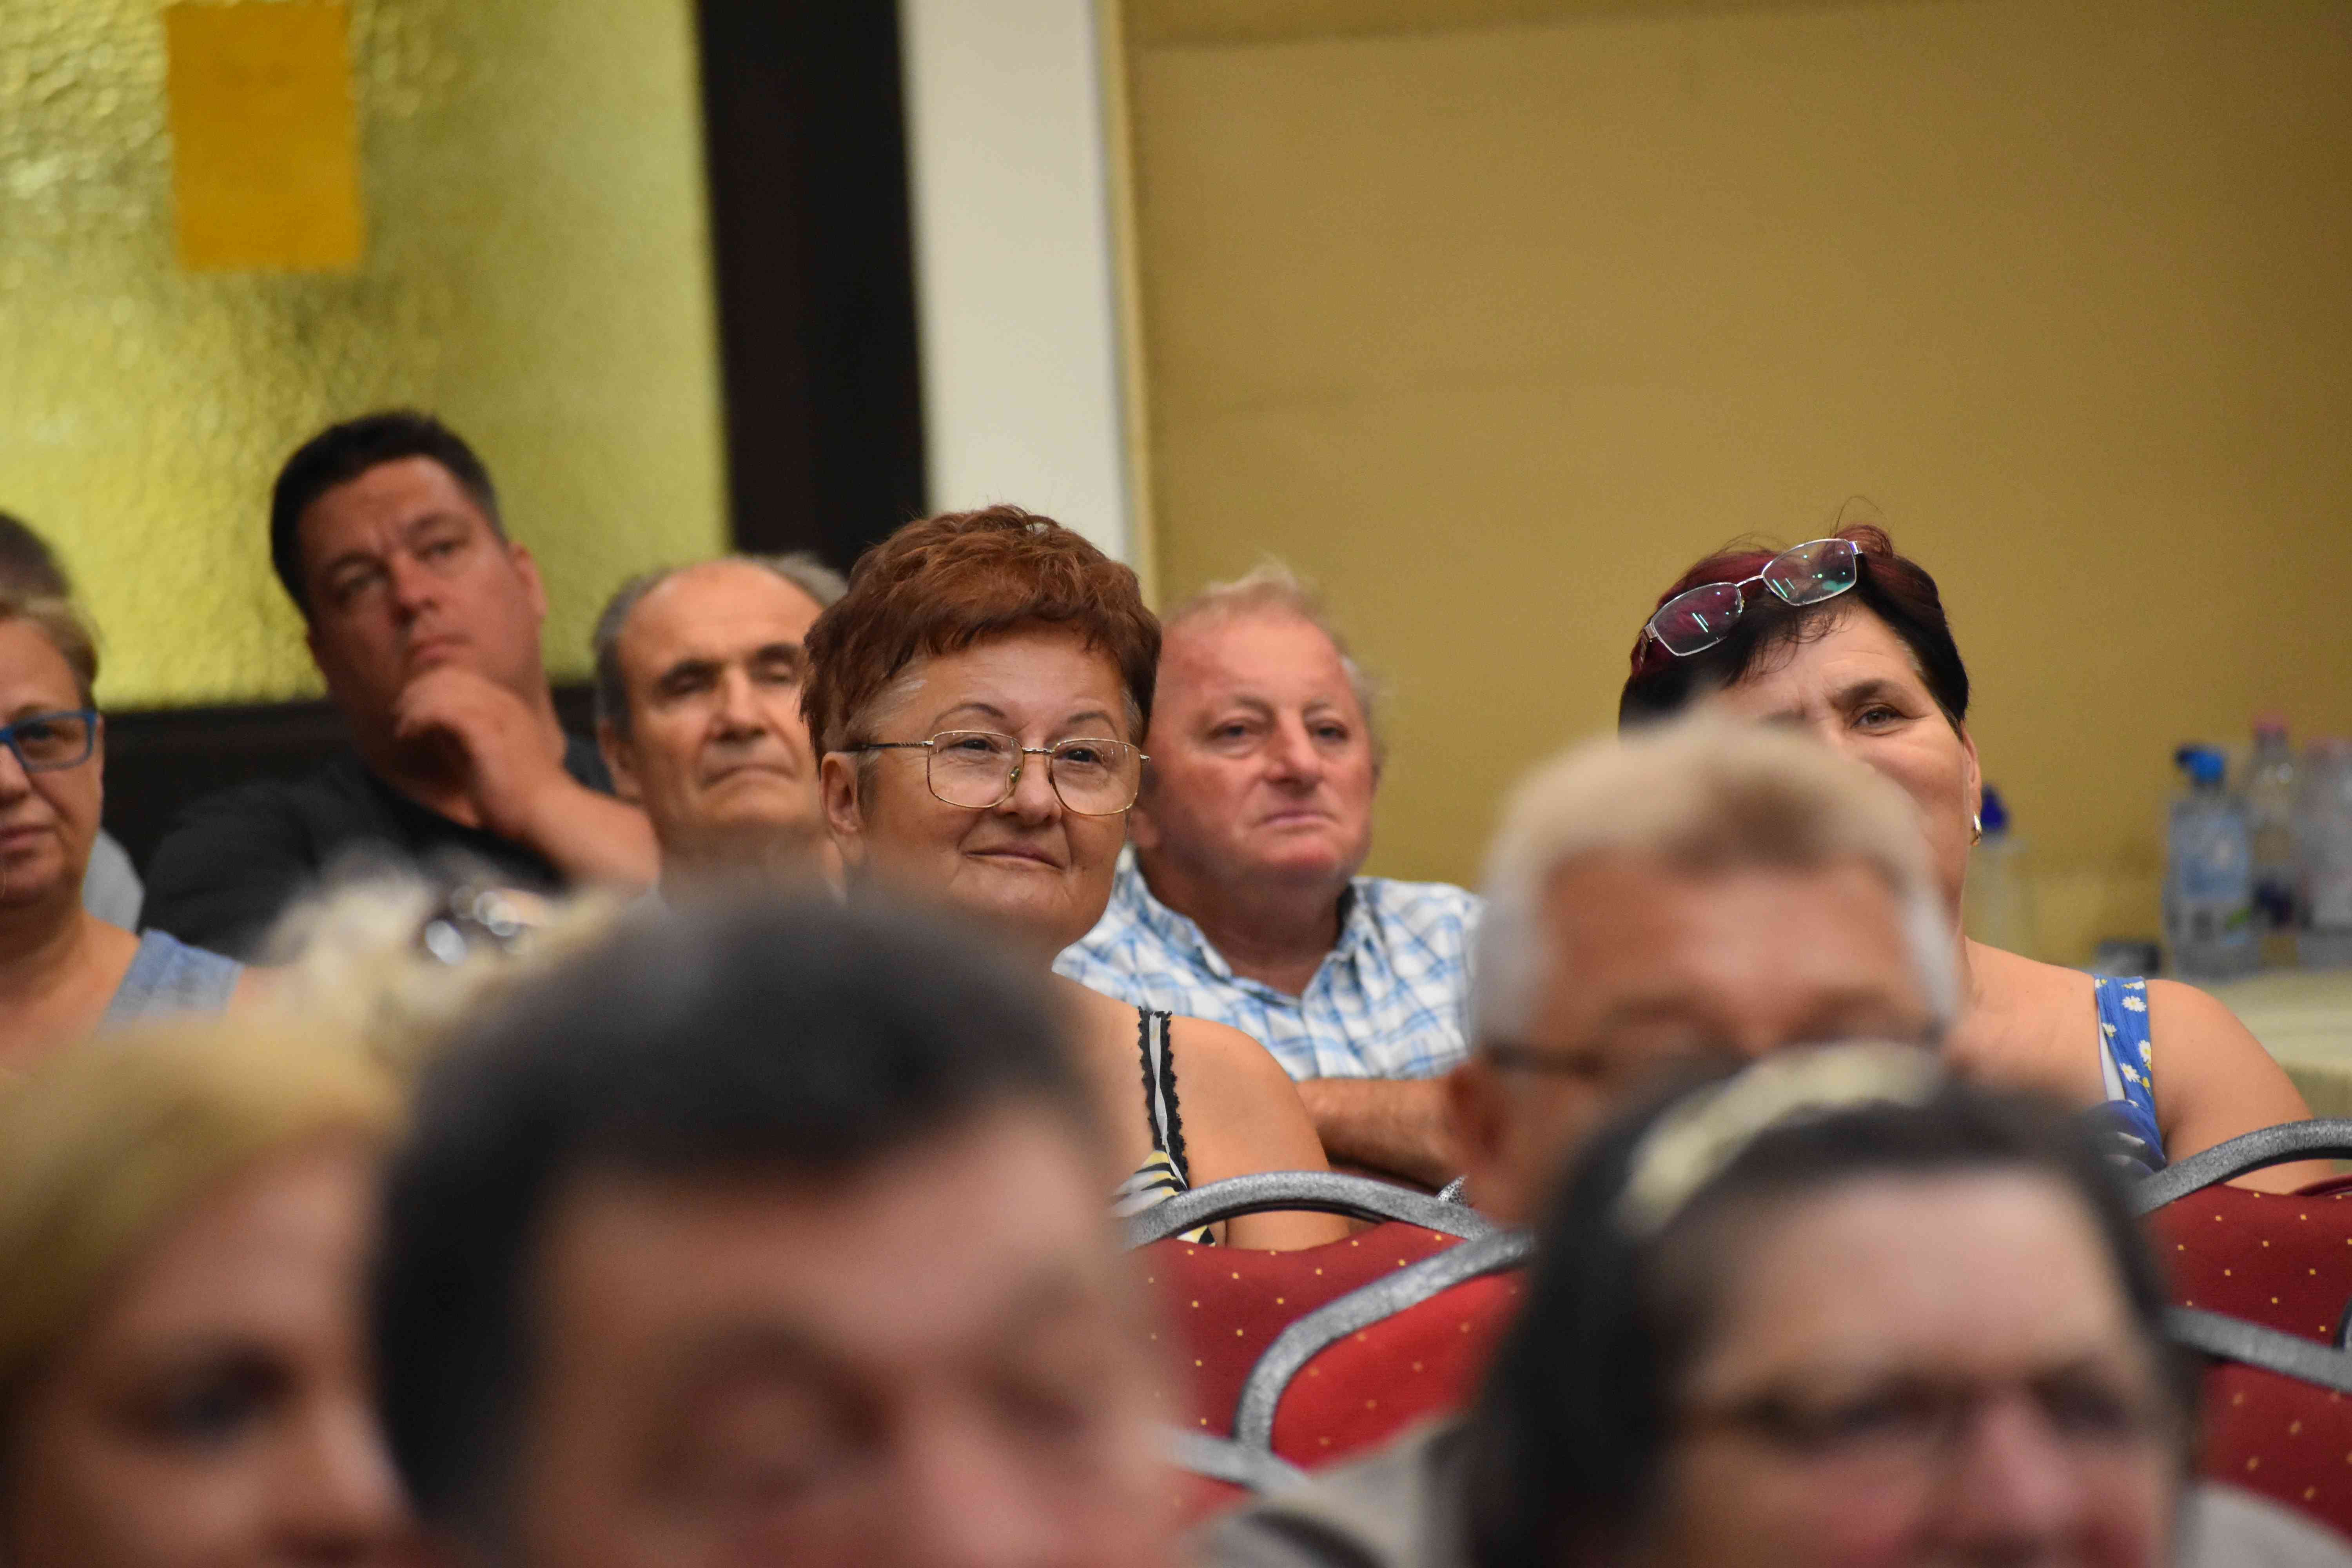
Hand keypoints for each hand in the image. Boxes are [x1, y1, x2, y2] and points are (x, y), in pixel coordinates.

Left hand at [393, 666, 568, 839]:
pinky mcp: (487, 731)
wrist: (547, 814)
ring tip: (402, 727)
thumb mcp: (482, 755)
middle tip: (399, 716)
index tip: (410, 711)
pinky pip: (442, 710)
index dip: (429, 687)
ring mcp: (497, 714)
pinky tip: (409, 734)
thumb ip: (460, 736)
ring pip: (443, 688)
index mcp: (506, 706)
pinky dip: (419, 718)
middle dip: (417, 692)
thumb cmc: (517, 794)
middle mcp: (502, 702)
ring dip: (415, 705)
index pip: (460, 677)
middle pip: (448, 676)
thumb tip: (429, 724)